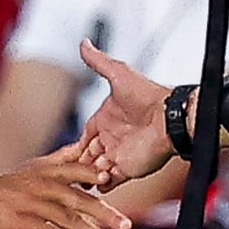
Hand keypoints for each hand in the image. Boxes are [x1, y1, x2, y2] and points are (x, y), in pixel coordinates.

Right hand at [0, 150, 130, 228]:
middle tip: (128, 225)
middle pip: (79, 199)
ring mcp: (31, 202)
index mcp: (47, 171)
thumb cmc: (5, 184)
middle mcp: (42, 185)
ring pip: (67, 218)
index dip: (94, 176)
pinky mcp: (19, 219)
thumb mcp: (33, 168)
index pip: (77, 171)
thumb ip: (59, 160)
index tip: (114, 180)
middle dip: (105, 213)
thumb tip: (81, 148)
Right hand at [74, 41, 177, 182]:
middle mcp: (111, 139)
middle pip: (86, 157)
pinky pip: (111, 181)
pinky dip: (102, 185)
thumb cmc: (148, 95)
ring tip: (74, 181)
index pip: (83, 137)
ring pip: (95, 170)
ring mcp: (120, 155)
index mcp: (105, 120)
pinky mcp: (129, 169)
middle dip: (75, 165)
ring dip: (86, 175)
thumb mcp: (119, 74)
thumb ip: (99, 62)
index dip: (72, 146)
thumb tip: (84, 42)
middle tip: (61, 173)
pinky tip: (93, 185)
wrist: (170, 117)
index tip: (58, 155)